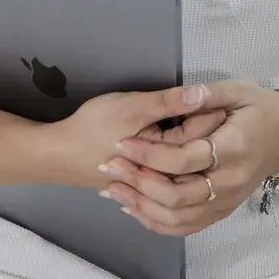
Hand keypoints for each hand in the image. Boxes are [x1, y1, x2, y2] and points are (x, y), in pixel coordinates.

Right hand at [29, 84, 210, 190]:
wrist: (57, 154)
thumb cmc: (93, 128)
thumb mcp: (132, 106)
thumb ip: (168, 102)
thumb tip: (203, 93)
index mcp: (166, 158)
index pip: (204, 135)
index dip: (213, 114)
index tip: (222, 98)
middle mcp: (165, 178)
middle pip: (200, 153)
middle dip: (211, 132)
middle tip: (220, 109)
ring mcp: (154, 185)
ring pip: (187, 166)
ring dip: (197, 147)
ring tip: (205, 123)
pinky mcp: (143, 185)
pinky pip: (172, 175)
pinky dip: (181, 162)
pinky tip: (187, 151)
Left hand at [99, 79, 278, 234]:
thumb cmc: (259, 109)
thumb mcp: (239, 91)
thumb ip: (209, 94)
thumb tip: (187, 92)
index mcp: (234, 149)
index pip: (184, 159)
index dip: (148, 154)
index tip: (121, 143)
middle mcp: (231, 182)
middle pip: (176, 195)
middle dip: (138, 182)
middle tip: (111, 165)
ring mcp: (226, 202)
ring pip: (177, 217)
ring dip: (140, 205)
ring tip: (113, 187)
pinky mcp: (221, 212)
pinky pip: (184, 227)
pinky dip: (155, 221)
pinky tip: (133, 207)